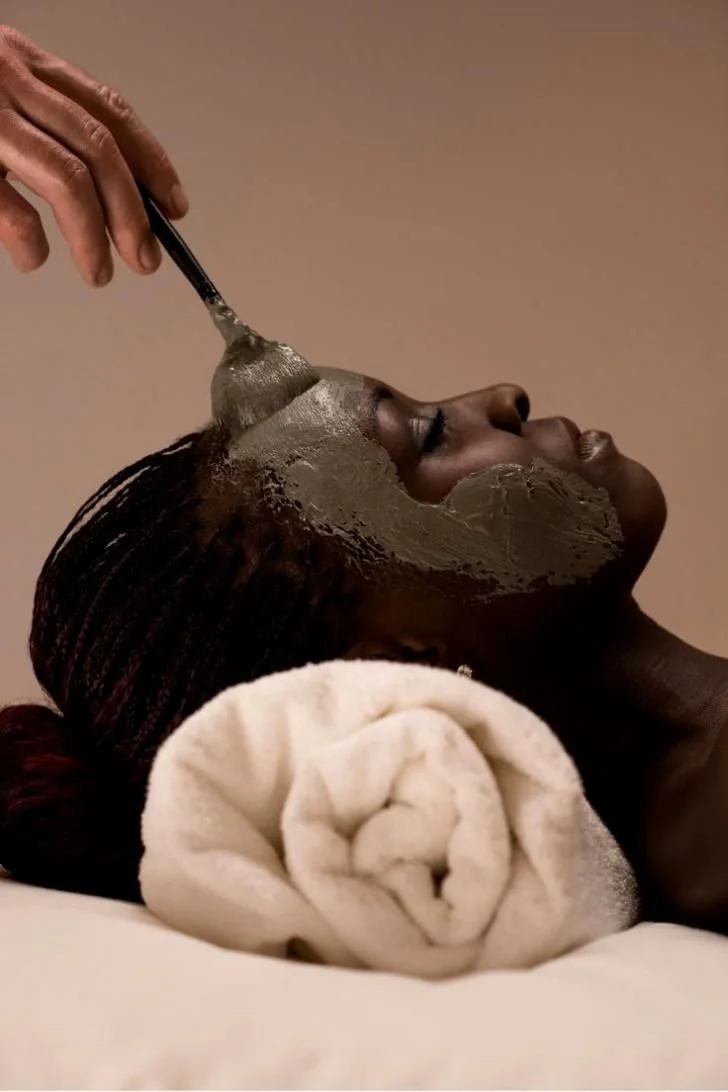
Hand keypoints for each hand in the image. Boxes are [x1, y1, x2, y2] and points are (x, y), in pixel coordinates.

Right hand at [0, 25, 188, 286]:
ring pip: (65, 177)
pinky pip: (8, 205)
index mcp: (23, 62)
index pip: (109, 111)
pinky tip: (34, 258)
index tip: (175, 206)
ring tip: (99, 273)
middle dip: (132, 211)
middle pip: (98, 148)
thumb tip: (107, 191)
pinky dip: (31, 239)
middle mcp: (6, 78)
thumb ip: (40, 121)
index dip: (151, 161)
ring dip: (93, 234)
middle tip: (145, 259)